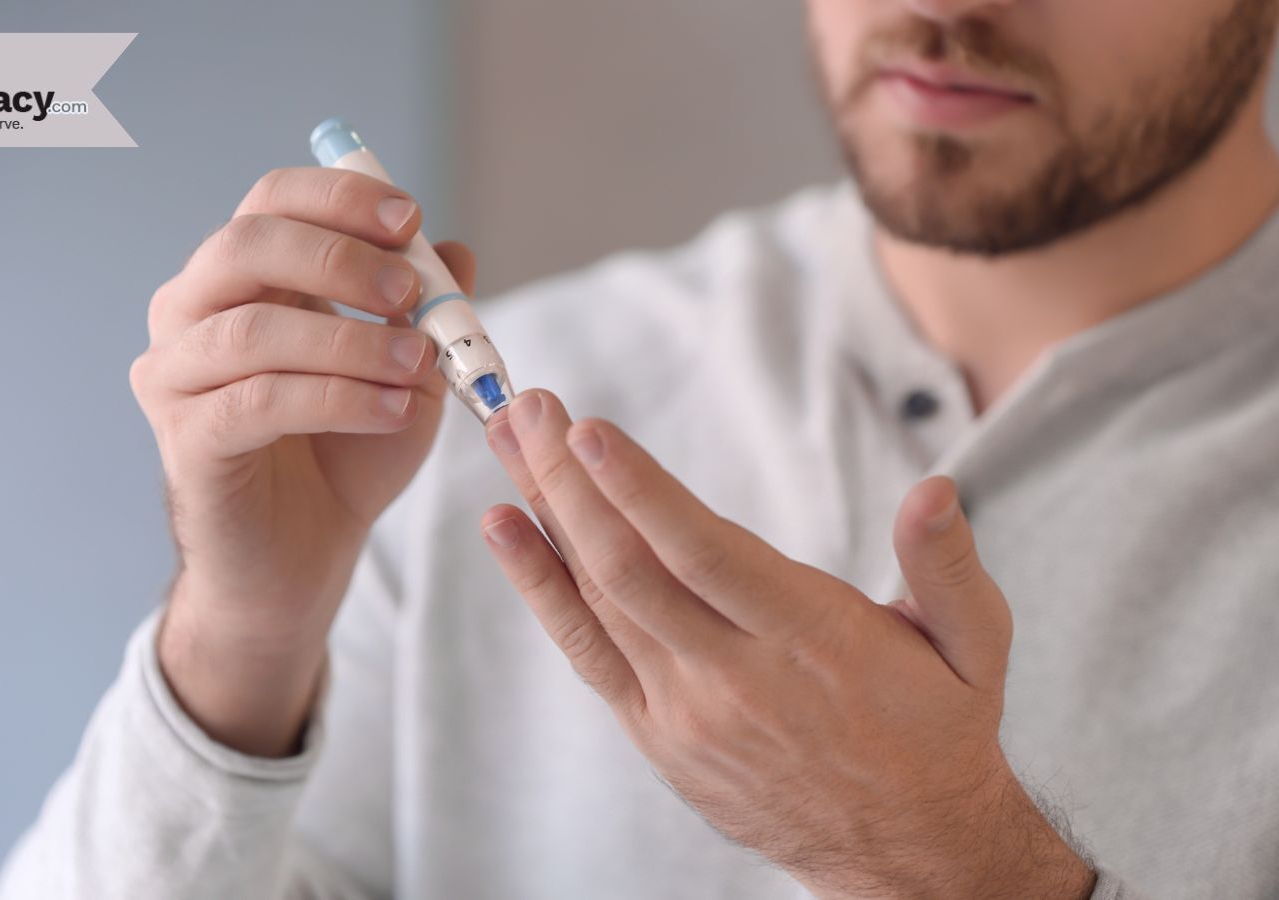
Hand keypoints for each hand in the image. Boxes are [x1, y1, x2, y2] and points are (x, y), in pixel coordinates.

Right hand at [131, 167, 474, 754]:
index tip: (410, 219)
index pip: (271, 201)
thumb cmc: (346, 454)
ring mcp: (175, 376)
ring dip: (350, 341)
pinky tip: (391, 412)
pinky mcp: (186, 441)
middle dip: (339, 260)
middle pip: (246, 246)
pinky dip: (336, 399)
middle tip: (412, 293)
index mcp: (239, 278)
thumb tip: (457, 253)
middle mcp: (190, 314)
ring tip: (419, 366)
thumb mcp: (405, 374)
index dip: (339, 198)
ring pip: (254, 329)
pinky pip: (257, 401)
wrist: (302, 559)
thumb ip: (425, 312)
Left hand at [480, 389, 1095, 898]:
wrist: (906, 851)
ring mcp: (687, 710)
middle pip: (630, 568)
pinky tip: (507, 531)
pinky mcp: (659, 733)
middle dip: (568, 481)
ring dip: (547, 514)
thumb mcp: (975, 648)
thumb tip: (934, 492)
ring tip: (505, 440)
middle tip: (526, 406)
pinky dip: (541, 589)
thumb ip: (949, 567)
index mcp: (811, 641)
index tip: (586, 431)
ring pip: (599, 600)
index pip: (707, 555)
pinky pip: (588, 652)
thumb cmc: (938, 731)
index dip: (641, 492)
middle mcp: (736, 676)